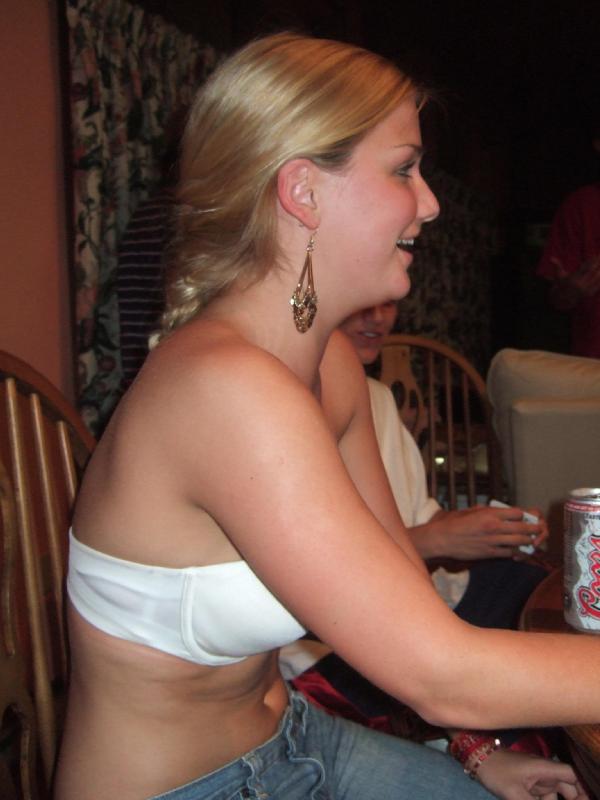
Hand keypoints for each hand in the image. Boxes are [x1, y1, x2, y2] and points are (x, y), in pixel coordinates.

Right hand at [411, 505, 546, 559]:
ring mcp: (493, 541)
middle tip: (539, 529)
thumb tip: (502, 512)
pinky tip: (519, 551)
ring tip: (532, 541)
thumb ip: (489, 511)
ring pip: (520, 542)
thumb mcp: (473, 511)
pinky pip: (510, 553)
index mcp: (490, 513)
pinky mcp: (489, 553)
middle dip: (534, 529)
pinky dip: (517, 552)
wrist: (443, 539)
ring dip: (529, 542)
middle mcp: (494, 526)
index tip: (526, 517)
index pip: (518, 513)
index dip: (525, 515)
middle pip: (524, 528)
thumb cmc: (455, 523)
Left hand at [476, 747, 588, 799]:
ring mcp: (536, 777)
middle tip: (543, 799)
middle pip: (566, 788)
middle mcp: (544, 772)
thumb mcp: (515, 794)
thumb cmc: (496, 771)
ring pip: (553, 795)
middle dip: (567, 798)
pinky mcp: (527, 783)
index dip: (580, 788)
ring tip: (525, 797)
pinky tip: (525, 799)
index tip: (576, 799)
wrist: (476, 759)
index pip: (571, 775)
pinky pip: (541, 796)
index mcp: (544, 769)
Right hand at [549, 255, 599, 309]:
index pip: (584, 268)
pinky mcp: (588, 294)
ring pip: (597, 278)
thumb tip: (551, 258)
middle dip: (598, 264)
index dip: (591, 261)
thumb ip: (557, 266)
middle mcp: (579, 284)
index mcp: (572, 278)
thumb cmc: (561, 284)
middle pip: (592, 272)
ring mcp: (585, 290)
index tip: (596, 255)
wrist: (561, 299)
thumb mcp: (558, 275)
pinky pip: (598, 286)